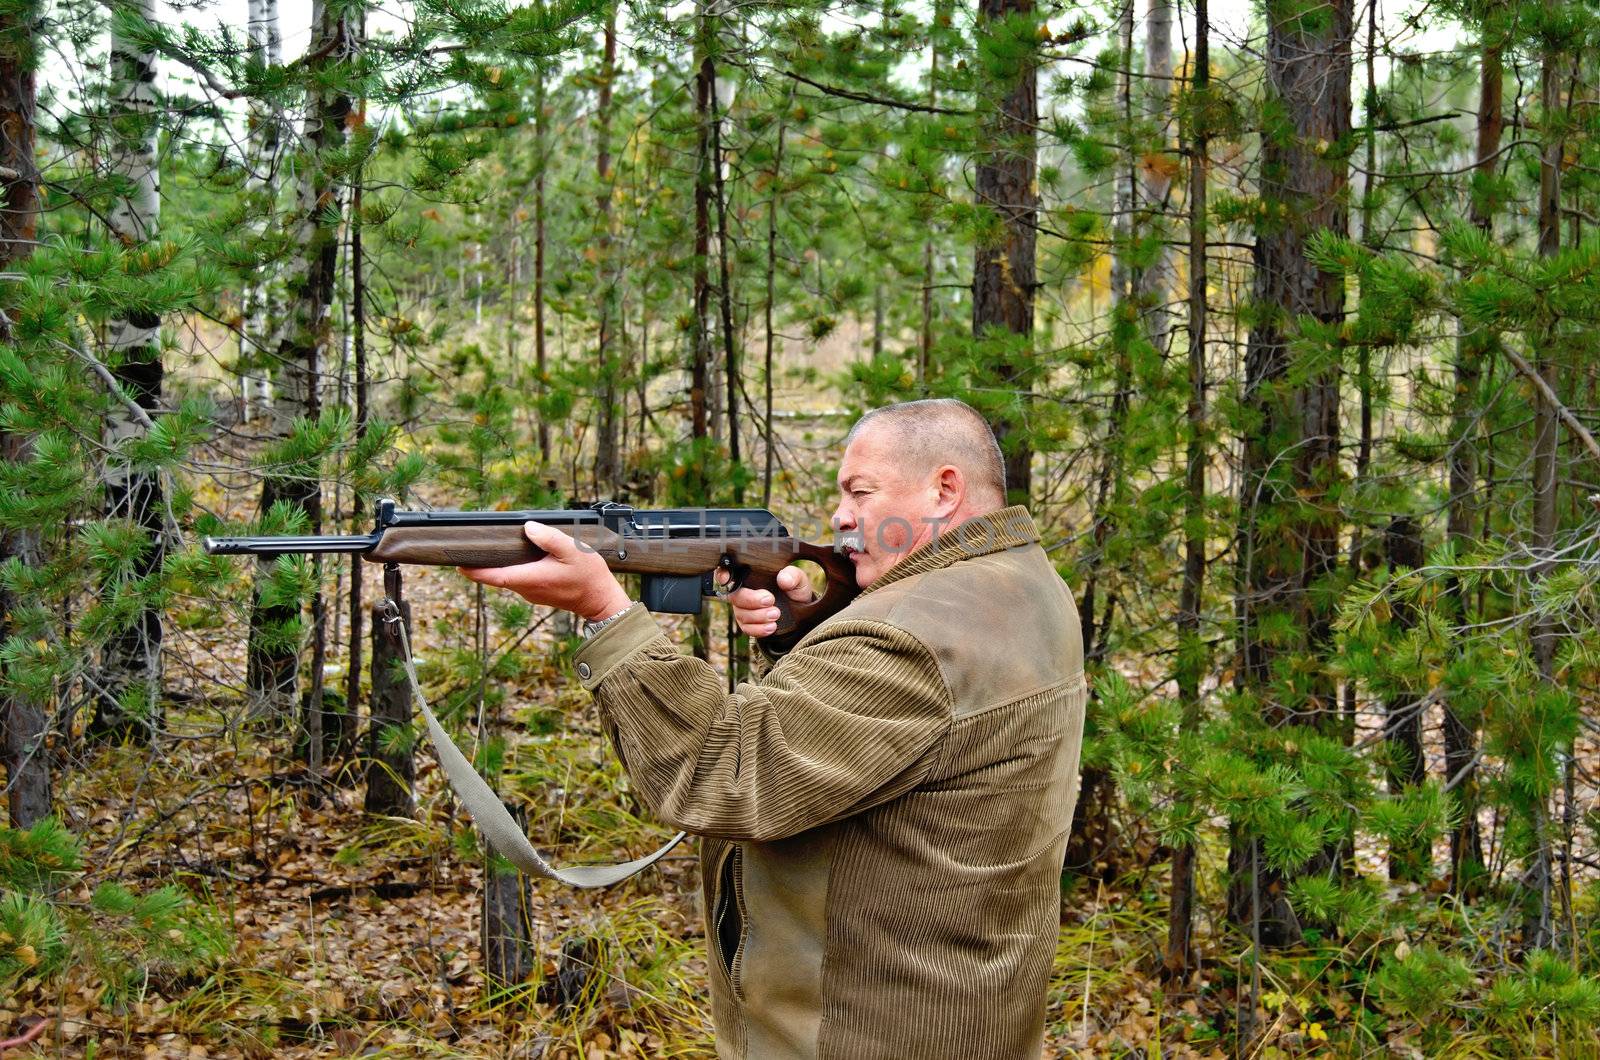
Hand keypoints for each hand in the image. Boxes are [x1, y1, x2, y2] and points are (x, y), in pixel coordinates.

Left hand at [459, 521, 631, 621]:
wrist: (600, 599)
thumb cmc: (588, 576)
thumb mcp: (572, 551)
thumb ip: (549, 538)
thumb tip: (528, 528)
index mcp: (530, 578)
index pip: (494, 577)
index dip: (474, 571)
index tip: (458, 564)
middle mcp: (527, 589)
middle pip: (497, 576)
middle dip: (484, 563)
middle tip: (471, 548)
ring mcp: (531, 593)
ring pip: (508, 577)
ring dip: (500, 565)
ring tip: (493, 547)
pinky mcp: (538, 593)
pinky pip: (519, 579)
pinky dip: (513, 568)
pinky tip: (518, 555)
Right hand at [719, 565, 814, 638]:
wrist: (801, 612)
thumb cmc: (795, 591)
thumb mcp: (799, 580)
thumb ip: (793, 576)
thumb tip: (783, 578)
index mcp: (752, 575)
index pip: (730, 571)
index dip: (723, 574)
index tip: (726, 578)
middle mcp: (744, 591)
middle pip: (735, 596)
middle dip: (751, 600)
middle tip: (770, 600)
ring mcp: (744, 608)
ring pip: (741, 614)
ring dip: (758, 616)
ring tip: (776, 614)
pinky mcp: (748, 624)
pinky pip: (746, 628)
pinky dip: (759, 629)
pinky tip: (772, 627)